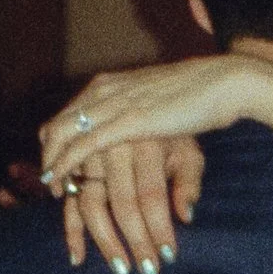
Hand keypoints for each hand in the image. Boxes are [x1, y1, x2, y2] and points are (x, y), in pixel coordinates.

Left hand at [39, 55, 257, 254]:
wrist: (224, 84)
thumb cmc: (203, 95)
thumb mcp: (163, 105)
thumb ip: (145, 119)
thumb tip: (143, 137)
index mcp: (112, 84)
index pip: (68, 113)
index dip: (57, 140)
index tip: (58, 164)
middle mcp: (104, 91)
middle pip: (57, 125)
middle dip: (48, 156)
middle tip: (51, 183)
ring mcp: (113, 104)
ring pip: (63, 136)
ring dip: (54, 166)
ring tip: (54, 189)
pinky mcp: (126, 121)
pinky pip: (83, 146)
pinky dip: (67, 166)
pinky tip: (64, 184)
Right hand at [57, 136, 206, 273]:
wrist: (143, 100)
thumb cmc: (172, 132)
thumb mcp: (188, 150)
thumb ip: (189, 182)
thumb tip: (186, 217)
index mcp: (144, 143)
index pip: (151, 194)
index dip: (159, 227)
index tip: (169, 256)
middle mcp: (113, 148)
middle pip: (122, 203)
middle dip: (136, 240)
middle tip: (148, 270)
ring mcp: (88, 156)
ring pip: (91, 204)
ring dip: (105, 240)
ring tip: (121, 268)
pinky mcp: (73, 164)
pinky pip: (69, 200)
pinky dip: (71, 228)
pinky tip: (78, 257)